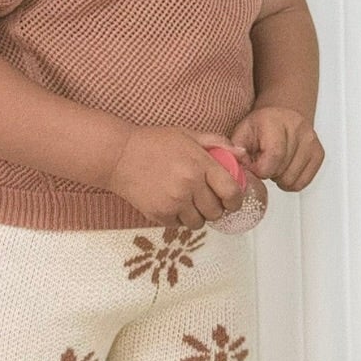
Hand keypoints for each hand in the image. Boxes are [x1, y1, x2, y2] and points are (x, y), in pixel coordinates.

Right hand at [104, 125, 249, 230]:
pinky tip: (172, 204)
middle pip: (216, 212)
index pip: (231, 192)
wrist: (118, 156)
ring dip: (198, 216)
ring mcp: (174, 202)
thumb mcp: (187, 135)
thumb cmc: (152, 143)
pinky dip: (179, 219)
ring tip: (189, 203)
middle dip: (216, 208)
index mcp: (200, 164)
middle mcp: (190, 185)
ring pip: (199, 223)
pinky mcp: (159, 214)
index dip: (236, 200)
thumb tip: (242, 154)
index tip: (232, 201)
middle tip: (208, 201)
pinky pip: (179, 225)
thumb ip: (216, 143)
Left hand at [229, 104, 322, 191]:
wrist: (280, 117)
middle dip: (268, 173)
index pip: (274, 157)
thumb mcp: (241, 134)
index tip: (254, 167)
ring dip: (279, 178)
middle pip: (282, 171)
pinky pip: (303, 182)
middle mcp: (297, 128)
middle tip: (263, 162)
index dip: (260, 170)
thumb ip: (236, 151)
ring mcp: (311, 141)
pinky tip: (284, 169)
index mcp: (275, 122)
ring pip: (293, 180)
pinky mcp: (319, 153)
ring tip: (274, 164)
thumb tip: (237, 165)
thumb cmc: (259, 127)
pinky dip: (291, 182)